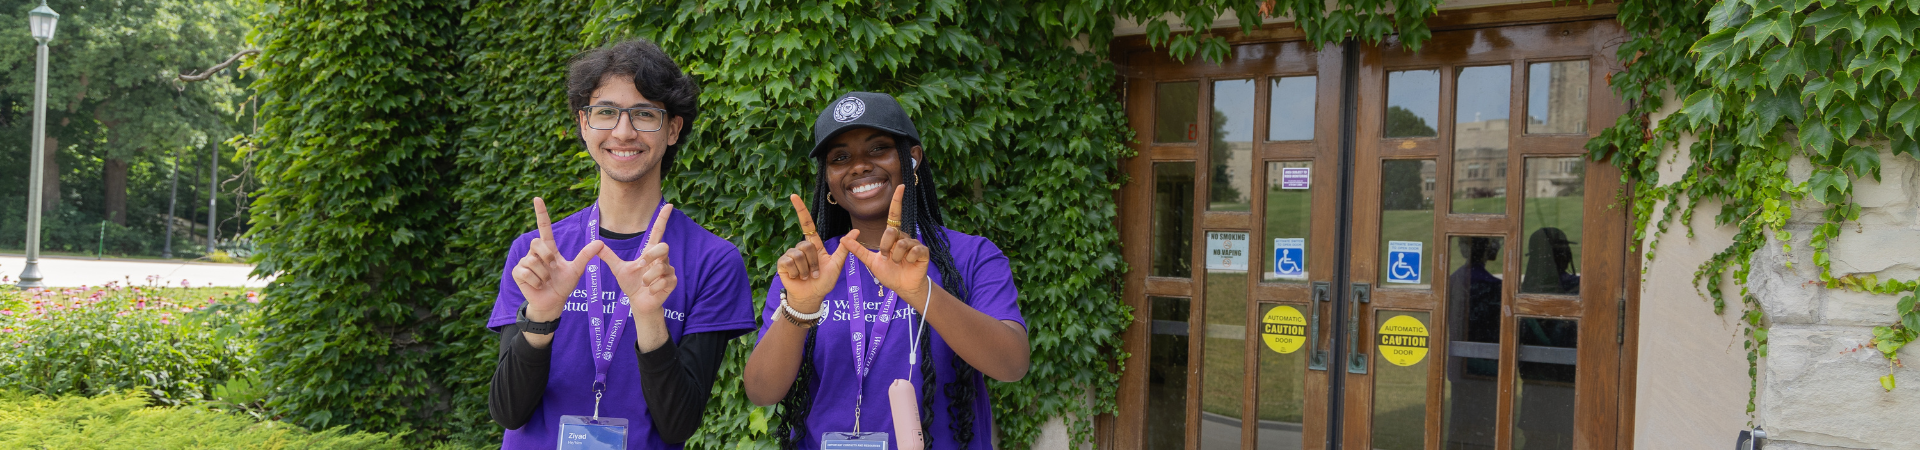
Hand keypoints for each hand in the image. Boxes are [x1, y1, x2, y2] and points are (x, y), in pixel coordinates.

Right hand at [512, 197, 605, 321]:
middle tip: (553, 268)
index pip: (544, 227)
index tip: (537, 198)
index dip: (541, 213)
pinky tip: (538, 285)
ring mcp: (525, 262)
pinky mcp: (517, 272)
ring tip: (546, 280)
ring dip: (544, 274)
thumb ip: (585, 256)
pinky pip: (526, 272)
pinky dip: (536, 281)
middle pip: (537, 242)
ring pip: (533, 260)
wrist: (553, 302)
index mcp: (549, 249)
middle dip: (547, 256)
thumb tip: (600, 242)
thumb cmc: (563, 285)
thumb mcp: (576, 270)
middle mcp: (535, 253)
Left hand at [600, 204, 675, 314]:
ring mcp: (669, 270)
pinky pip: (663, 281)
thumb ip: (609, 256)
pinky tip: (651, 291)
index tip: (668, 205)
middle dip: (651, 256)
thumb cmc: (632, 285)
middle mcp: (661, 259)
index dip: (662, 218)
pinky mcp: (672, 281)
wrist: (639, 303)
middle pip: (663, 246)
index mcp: (650, 252)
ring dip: (648, 278)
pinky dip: (653, 288)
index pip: (658, 231)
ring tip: (644, 285)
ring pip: (660, 268)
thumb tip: (596, 244)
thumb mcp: (619, 269)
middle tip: (640, 266)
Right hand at [776, 194, 855, 313]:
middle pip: (807, 245)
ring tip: (807, 277)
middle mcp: (801, 247)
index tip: (794, 196)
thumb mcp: (836, 264)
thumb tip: (857, 230)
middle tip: (815, 274)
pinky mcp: (782, 264)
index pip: (807, 224)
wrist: (812, 296)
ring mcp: (790, 255)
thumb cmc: (824, 281)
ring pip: (799, 255)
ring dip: (806, 270)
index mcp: (813, 245)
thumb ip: (844, 248)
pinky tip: (797, 278)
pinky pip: (790, 262)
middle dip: (814, 262)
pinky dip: (797, 273)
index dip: (800, 210)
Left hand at [844, 186, 930, 299]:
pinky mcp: (923, 252)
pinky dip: (909, 259)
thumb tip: (843, 238)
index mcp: (892, 236)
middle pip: (891, 231)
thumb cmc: (889, 273)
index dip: (897, 200)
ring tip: (899, 263)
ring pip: (902, 243)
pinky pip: (915, 250)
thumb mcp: (871, 262)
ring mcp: (914, 244)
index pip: (894, 214)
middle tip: (886, 257)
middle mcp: (904, 236)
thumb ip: (858, 250)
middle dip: (885, 246)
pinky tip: (910, 264)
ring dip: (896, 257)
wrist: (903, 287)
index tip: (901, 186)